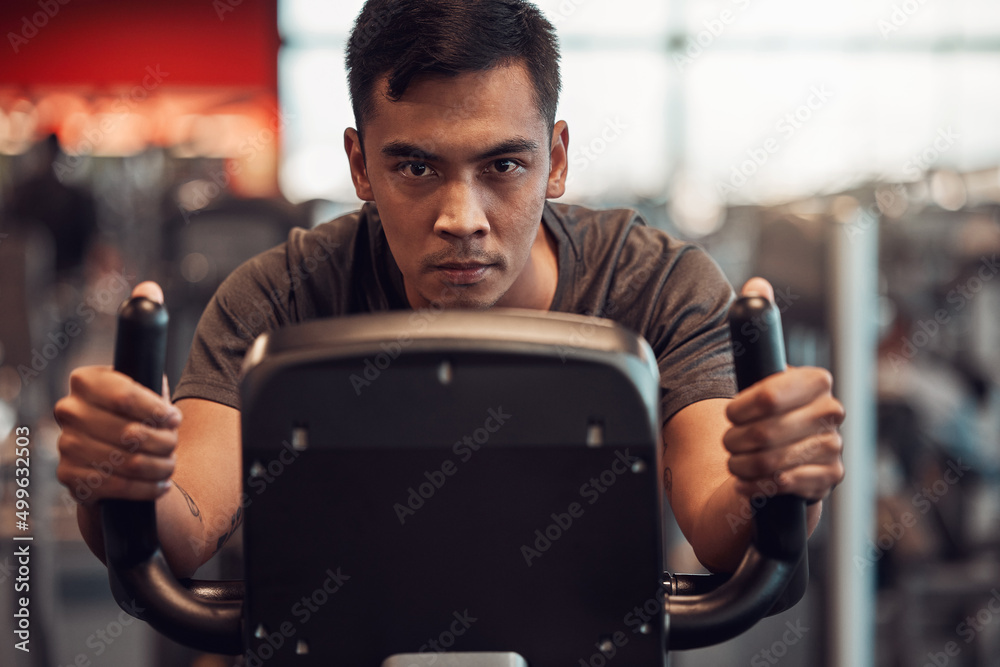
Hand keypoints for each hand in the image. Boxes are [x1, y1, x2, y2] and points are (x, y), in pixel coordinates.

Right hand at [55, 282, 181, 503]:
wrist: (115, 458)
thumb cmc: (135, 413)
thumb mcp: (145, 373)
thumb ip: (146, 331)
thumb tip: (149, 287)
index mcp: (87, 381)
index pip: (125, 394)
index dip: (157, 409)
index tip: (176, 417)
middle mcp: (69, 411)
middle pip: (129, 432)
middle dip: (164, 441)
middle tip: (174, 442)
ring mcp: (66, 445)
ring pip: (126, 460)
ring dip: (159, 464)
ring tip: (169, 461)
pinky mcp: (70, 478)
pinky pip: (115, 486)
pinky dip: (145, 487)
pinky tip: (158, 482)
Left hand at [722, 278, 844, 502]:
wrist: (776, 458)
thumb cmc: (764, 414)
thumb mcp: (758, 370)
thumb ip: (757, 326)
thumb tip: (757, 284)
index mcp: (815, 381)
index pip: (770, 395)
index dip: (741, 408)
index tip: (729, 413)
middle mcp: (831, 413)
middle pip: (767, 432)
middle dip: (737, 440)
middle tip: (729, 442)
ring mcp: (833, 448)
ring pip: (773, 461)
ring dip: (743, 464)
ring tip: (736, 461)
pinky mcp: (829, 479)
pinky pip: (786, 485)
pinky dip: (759, 486)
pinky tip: (752, 482)